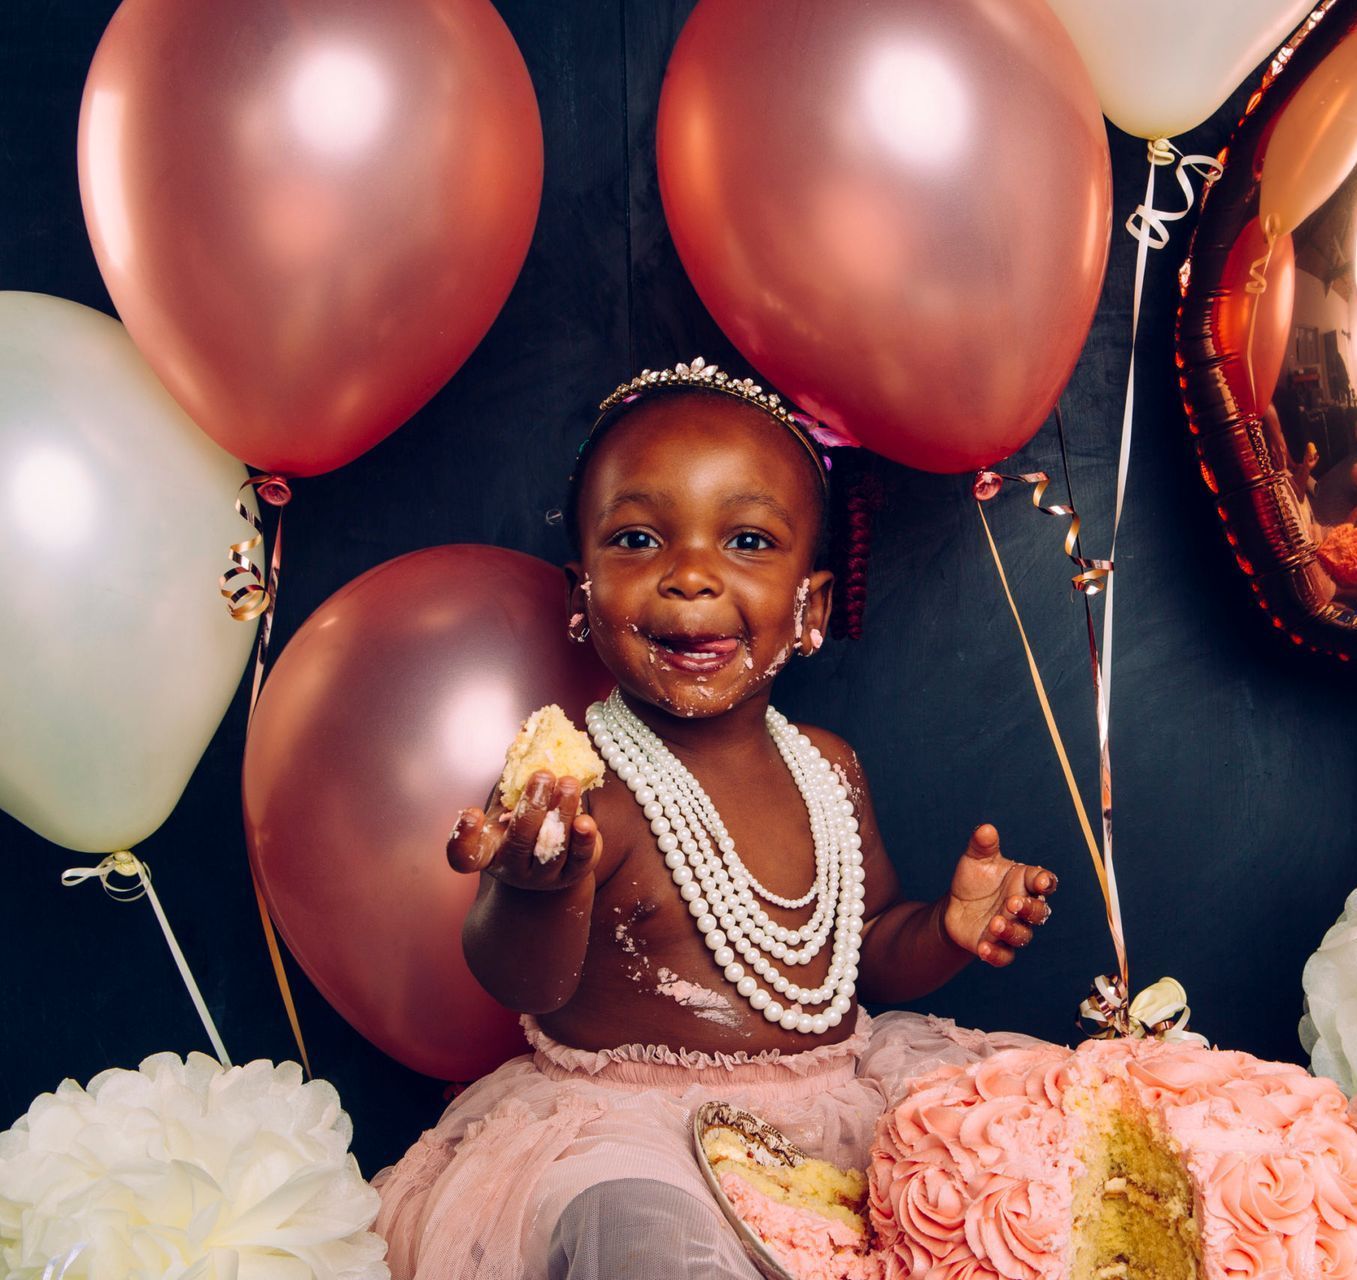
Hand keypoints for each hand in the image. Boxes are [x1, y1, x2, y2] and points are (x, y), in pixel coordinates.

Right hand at [446, 770, 601, 890]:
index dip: (463, 838)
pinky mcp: (573, 875)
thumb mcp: (513, 800)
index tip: (471, 813)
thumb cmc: (525, 822)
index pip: (465, 855)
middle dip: (532, 807)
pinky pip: (579, 859)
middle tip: (543, 775)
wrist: (553, 863)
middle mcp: (513, 867)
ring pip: (552, 849)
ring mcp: (544, 876)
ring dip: (561, 814)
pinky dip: (583, 839)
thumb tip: (526, 728)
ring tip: (569, 783)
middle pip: (519, 842)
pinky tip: (586, 820)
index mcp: (489, 850)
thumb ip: (515, 773)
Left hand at [941, 824, 1055, 966]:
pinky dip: (996, 954)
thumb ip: (982, 845)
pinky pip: (1004, 956)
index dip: (1044, 882)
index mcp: (1024, 882)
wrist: (955, 906)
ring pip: (1023, 936)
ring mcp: (1013, 928)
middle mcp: (1023, 908)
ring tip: (995, 923)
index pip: (1043, 882)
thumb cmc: (974, 879)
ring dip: (1012, 931)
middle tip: (1012, 902)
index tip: (1039, 881)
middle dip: (1029, 909)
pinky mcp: (997, 946)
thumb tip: (986, 829)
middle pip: (1039, 912)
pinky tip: (984, 948)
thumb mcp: (975, 859)